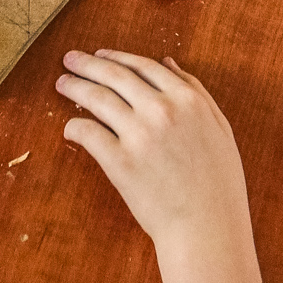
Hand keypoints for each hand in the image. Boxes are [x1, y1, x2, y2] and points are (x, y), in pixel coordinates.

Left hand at [57, 50, 250, 251]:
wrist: (207, 227)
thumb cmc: (218, 183)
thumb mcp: (219, 128)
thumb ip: (197, 91)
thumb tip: (169, 62)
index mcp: (188, 99)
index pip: (143, 66)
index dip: (117, 57)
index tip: (100, 55)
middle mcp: (161, 110)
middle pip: (114, 75)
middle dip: (88, 64)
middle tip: (70, 59)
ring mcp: (139, 135)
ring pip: (96, 98)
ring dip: (75, 87)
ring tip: (62, 84)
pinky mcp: (120, 162)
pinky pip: (87, 133)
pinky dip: (74, 126)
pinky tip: (69, 128)